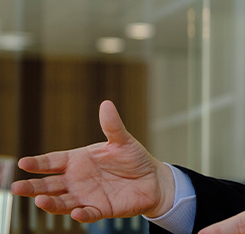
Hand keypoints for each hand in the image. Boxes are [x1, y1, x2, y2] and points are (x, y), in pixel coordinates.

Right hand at [11, 100, 174, 221]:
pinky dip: (81, 213)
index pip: (52, 161)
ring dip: (51, 203)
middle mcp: (77, 180)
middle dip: (33, 187)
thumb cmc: (134, 159)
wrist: (153, 180)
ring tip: (40, 201)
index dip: (38, 163)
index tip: (23, 163)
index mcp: (78, 160)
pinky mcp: (101, 209)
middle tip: (17, 188)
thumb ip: (112, 126)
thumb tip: (106, 104)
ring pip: (62, 201)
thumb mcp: (123, 141)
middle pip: (49, 184)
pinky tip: (75, 212)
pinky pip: (88, 213)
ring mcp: (87, 196)